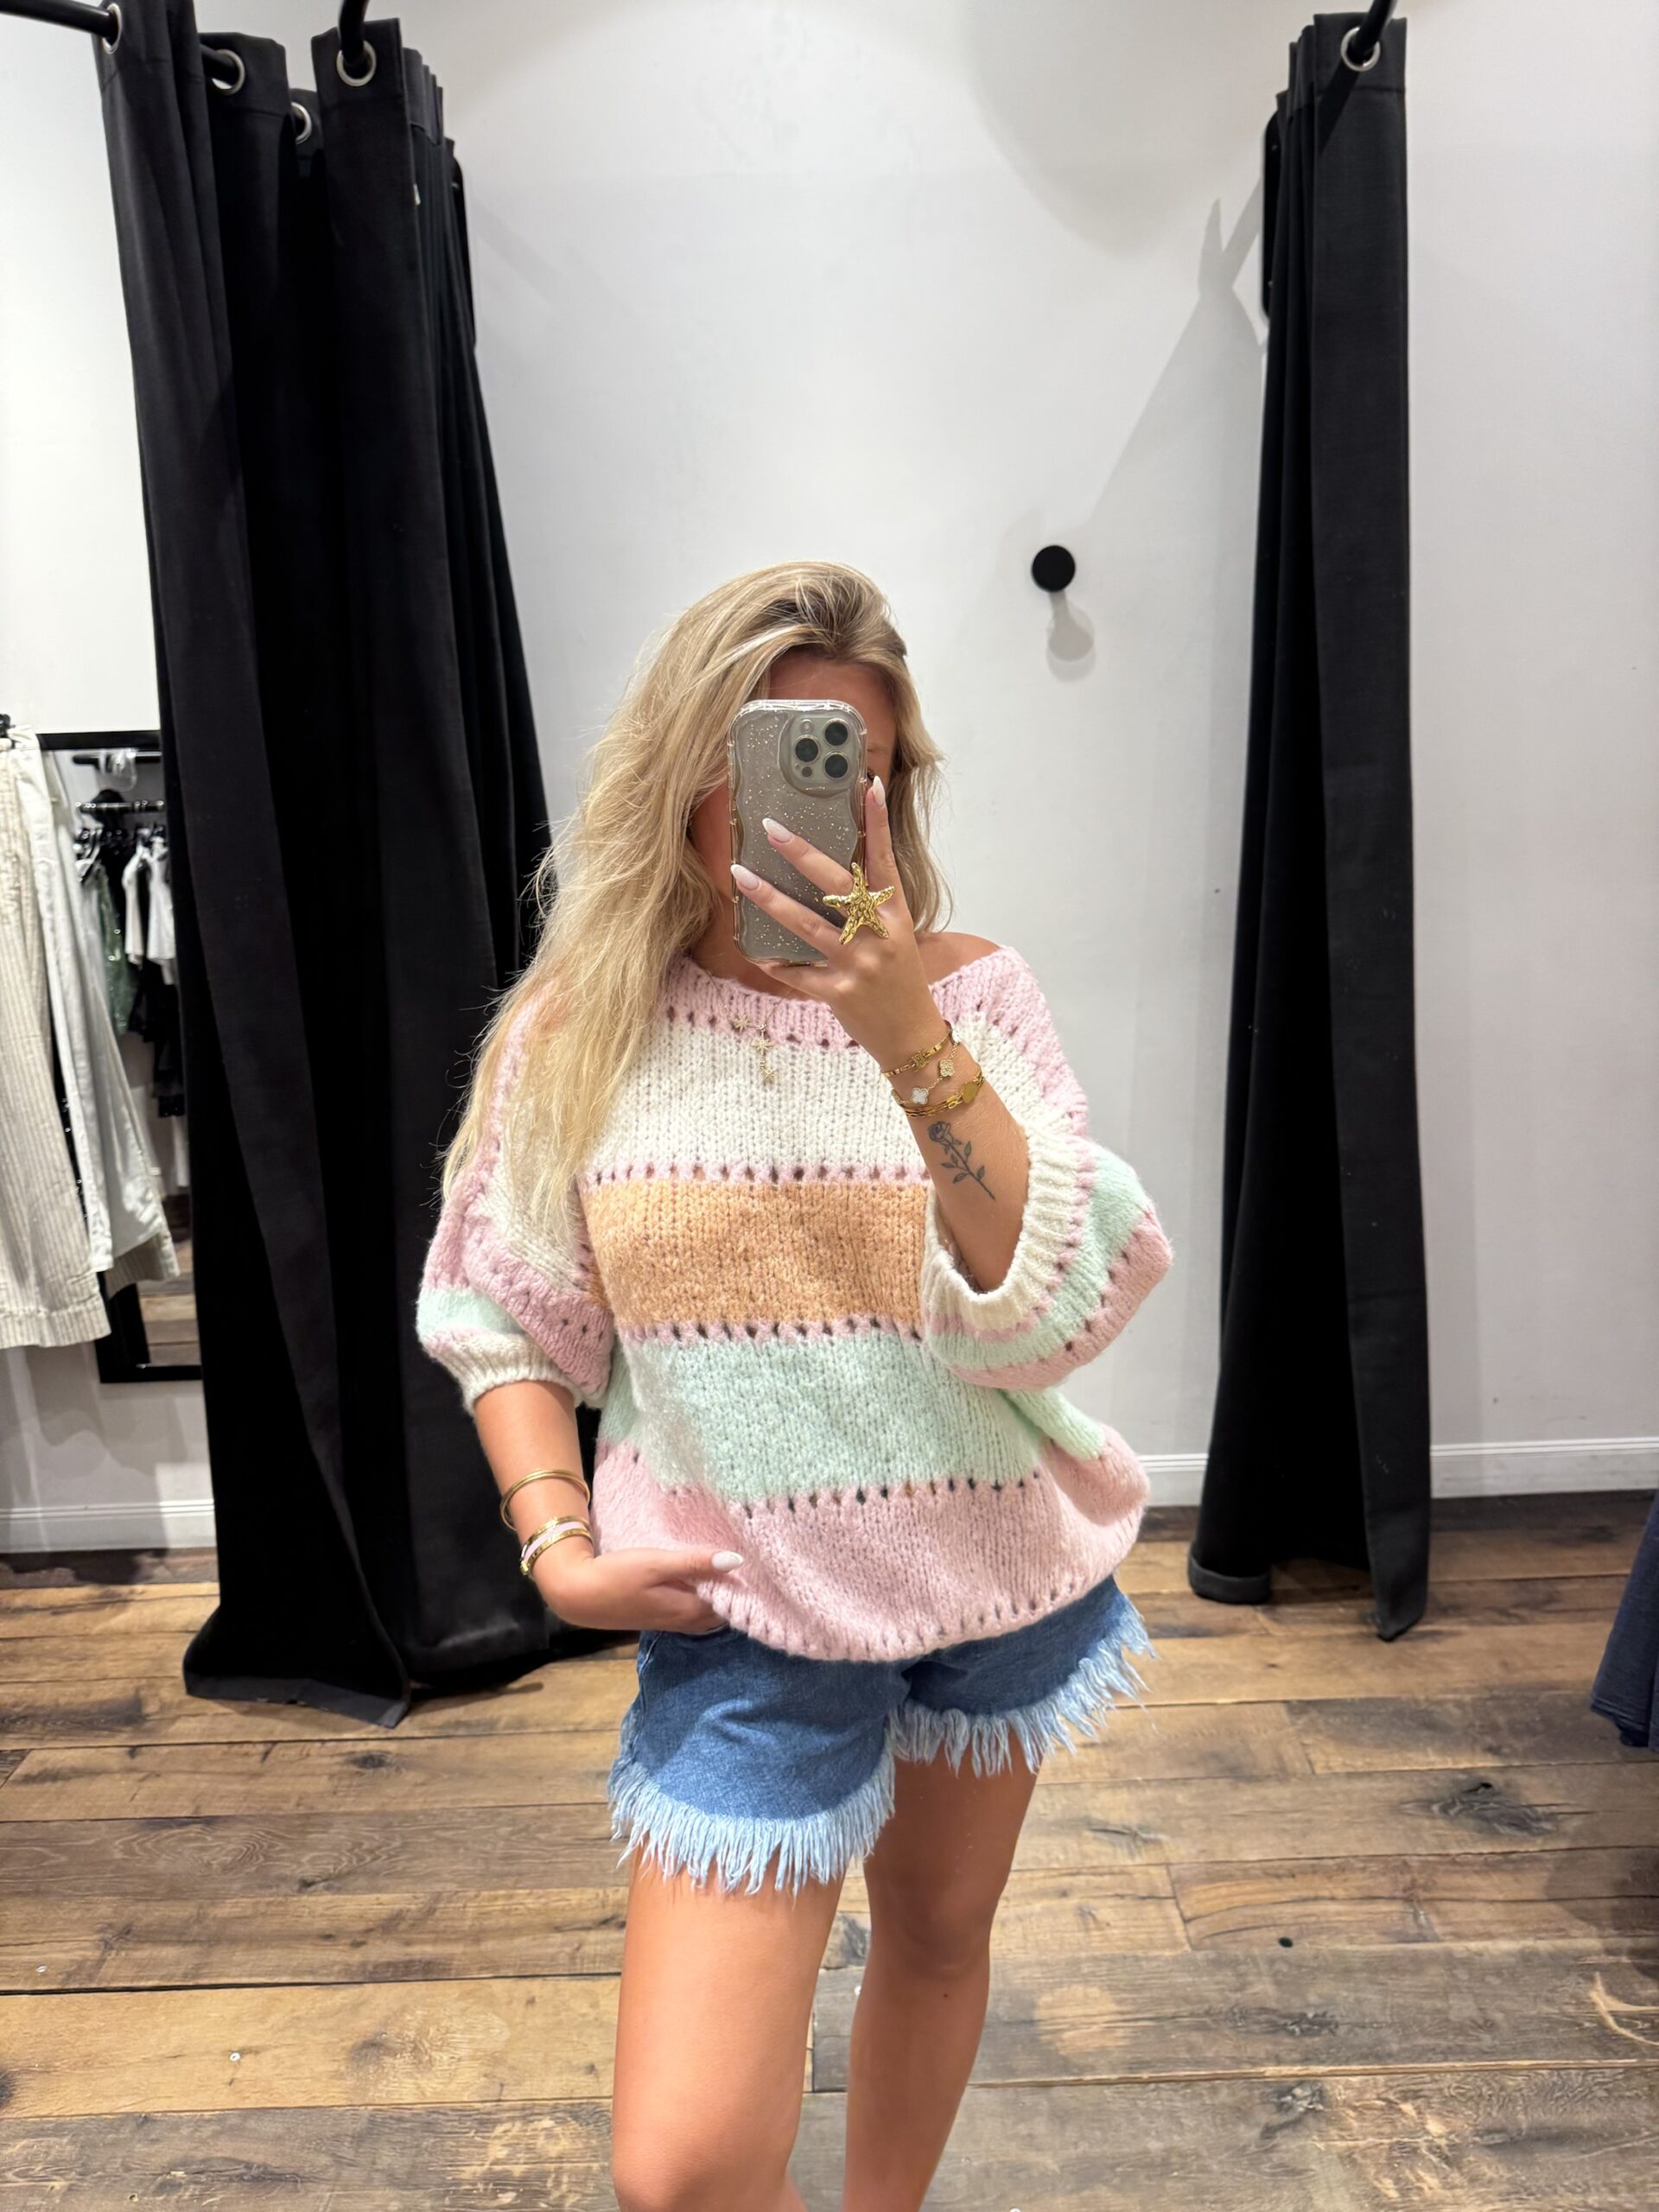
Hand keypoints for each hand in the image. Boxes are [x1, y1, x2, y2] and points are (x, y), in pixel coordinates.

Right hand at [533, 1541, 742, 1632]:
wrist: (579, 1595)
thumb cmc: (617, 1576)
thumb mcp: (657, 1563)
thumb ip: (695, 1563)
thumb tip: (737, 1561)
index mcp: (689, 1610)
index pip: (733, 1603)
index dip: (750, 1586)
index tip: (766, 1564)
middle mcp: (686, 1620)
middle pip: (725, 1610)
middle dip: (742, 1591)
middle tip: (760, 1564)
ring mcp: (674, 1620)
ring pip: (711, 1610)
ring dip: (725, 1593)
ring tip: (740, 1568)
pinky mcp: (663, 1614)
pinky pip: (697, 1607)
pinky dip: (708, 1595)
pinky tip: (708, 1577)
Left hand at [731, 774, 942, 1066]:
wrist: (911, 1037)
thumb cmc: (902, 982)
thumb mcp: (897, 938)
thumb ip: (871, 908)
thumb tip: (831, 874)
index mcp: (896, 917)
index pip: (886, 861)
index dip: (878, 823)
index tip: (869, 787)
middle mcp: (878, 937)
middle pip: (837, 886)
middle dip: (803, 854)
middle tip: (772, 829)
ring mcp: (857, 966)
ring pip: (807, 925)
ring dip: (770, 899)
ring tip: (741, 876)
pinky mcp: (837, 993)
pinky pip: (797, 973)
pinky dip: (775, 962)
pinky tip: (754, 950)